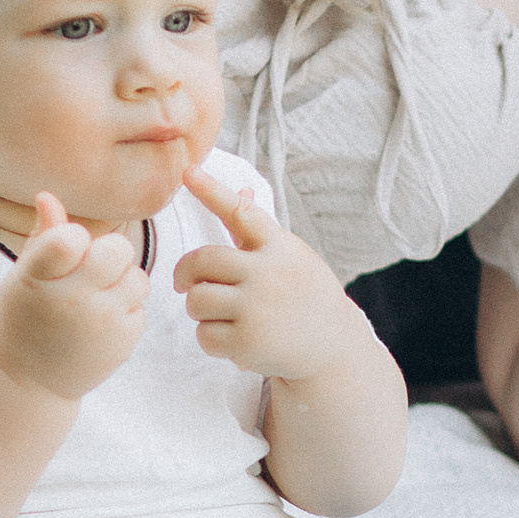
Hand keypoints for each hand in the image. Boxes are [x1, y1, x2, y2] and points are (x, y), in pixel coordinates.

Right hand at [0, 195, 149, 402]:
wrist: (26, 384)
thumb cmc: (21, 321)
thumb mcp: (21, 277)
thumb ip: (43, 237)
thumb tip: (48, 195)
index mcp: (39, 277)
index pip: (72, 236)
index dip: (75, 238)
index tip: (65, 253)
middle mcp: (72, 299)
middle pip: (118, 249)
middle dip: (109, 255)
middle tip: (91, 272)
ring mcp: (101, 323)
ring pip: (138, 278)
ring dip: (122, 283)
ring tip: (97, 299)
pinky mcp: (122, 344)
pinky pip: (141, 309)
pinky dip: (126, 312)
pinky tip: (102, 324)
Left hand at [174, 161, 361, 379]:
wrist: (334, 346)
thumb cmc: (305, 296)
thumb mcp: (291, 258)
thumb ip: (257, 232)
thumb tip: (242, 192)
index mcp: (278, 247)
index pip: (240, 213)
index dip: (211, 190)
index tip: (188, 171)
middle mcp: (268, 273)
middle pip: (202, 260)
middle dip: (186, 274)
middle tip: (184, 284)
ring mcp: (258, 308)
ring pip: (197, 300)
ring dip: (198, 309)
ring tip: (218, 314)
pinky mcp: (249, 342)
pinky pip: (204, 335)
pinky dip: (210, 339)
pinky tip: (230, 339)